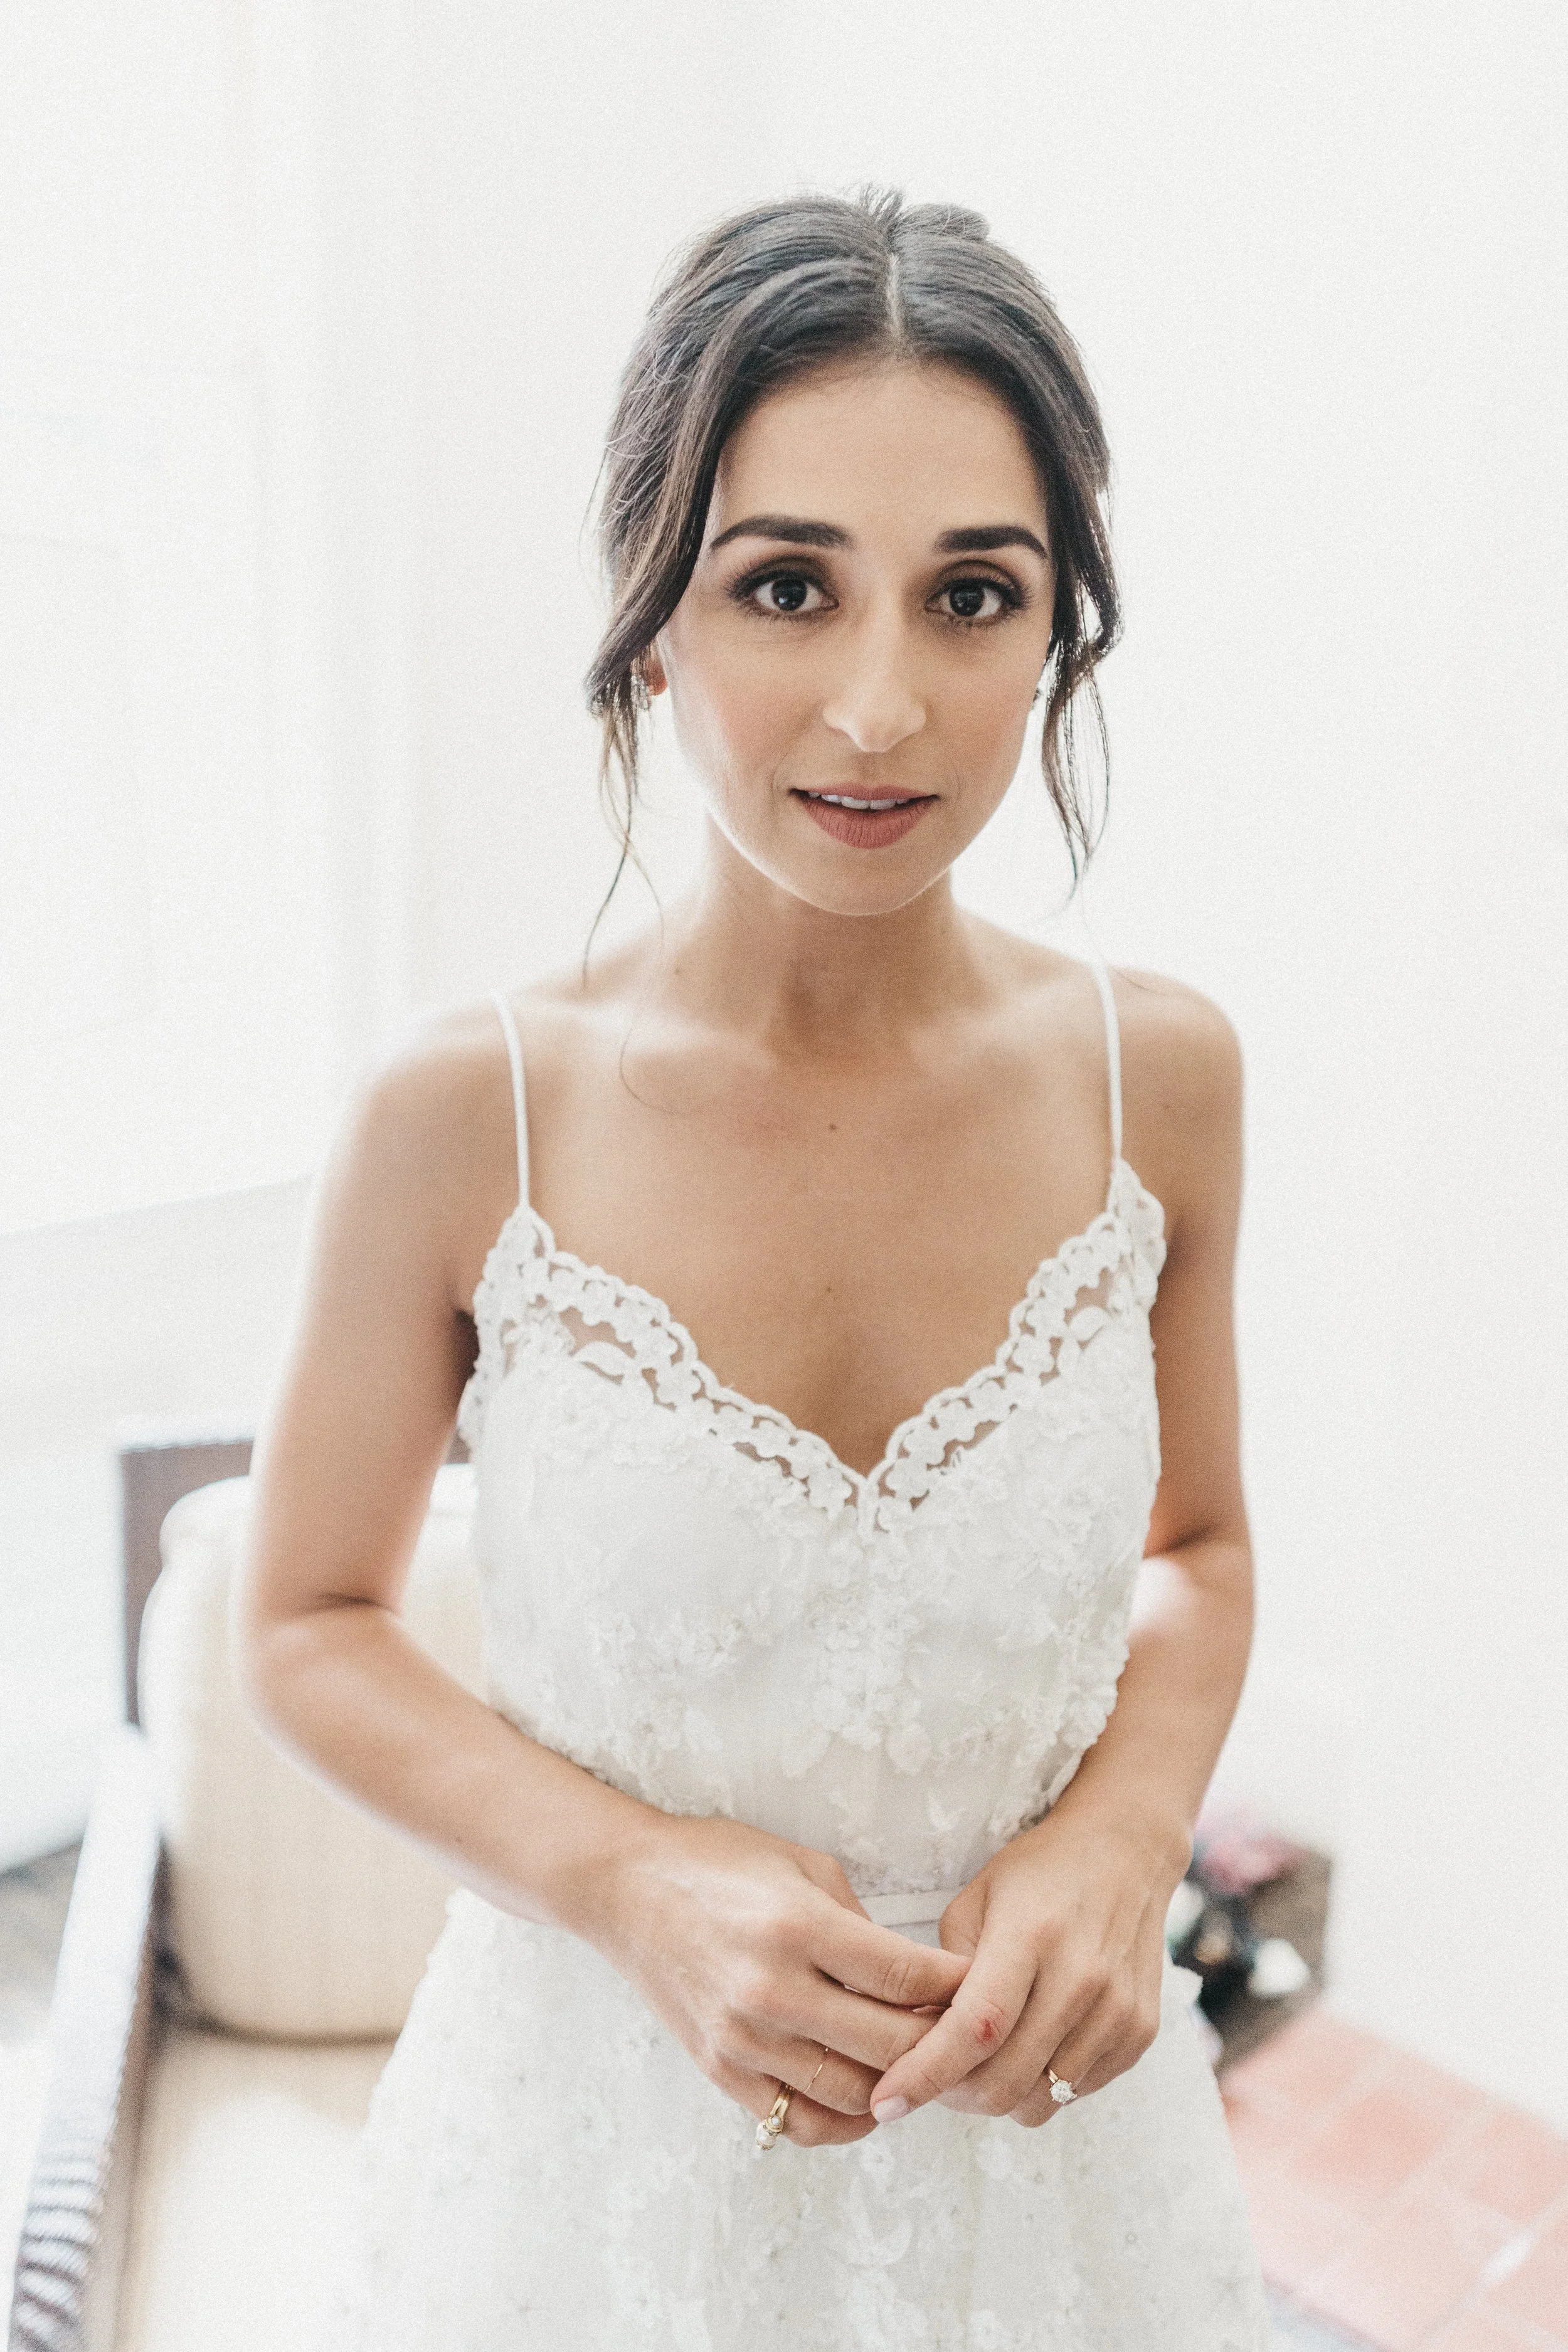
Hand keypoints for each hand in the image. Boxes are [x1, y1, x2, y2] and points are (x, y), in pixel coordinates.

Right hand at [592, 1814, 972, 2146]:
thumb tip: (914, 1978)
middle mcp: (771, 1990)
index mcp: (796, 1926)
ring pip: (853, 2094)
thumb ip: (860, 1924)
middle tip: (964, 2030)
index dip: (956, 1986)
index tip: (982, 1982)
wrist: (626, 1889)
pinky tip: (867, 2095)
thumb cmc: (719, 1864)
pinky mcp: (721, 2072)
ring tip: (918, 2062)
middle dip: (940, 2040)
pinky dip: (846, 2120)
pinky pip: (799, 2121)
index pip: (904, 1976)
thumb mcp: (802, 1865)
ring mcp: (743, 2039)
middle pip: (889, 2044)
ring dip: (898, 2085)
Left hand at [864, 1806, 1182, 2128]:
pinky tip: (1028, 2044)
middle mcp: (1082, 1977)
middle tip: (930, 2080)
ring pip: (1041, 2102)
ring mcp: (1118, 2011)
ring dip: (997, 2096)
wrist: (1126, 1854)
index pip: (977, 2027)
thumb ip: (944, 1974)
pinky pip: (1076, 2093)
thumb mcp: (975, 1901)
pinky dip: (1041, 2085)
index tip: (886, 2102)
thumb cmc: (1038, 1874)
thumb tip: (917, 2046)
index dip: (926, 2073)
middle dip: (954, 2096)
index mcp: (1031, 1935)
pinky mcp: (1140, 2034)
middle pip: (1006, 2080)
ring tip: (978, 2061)